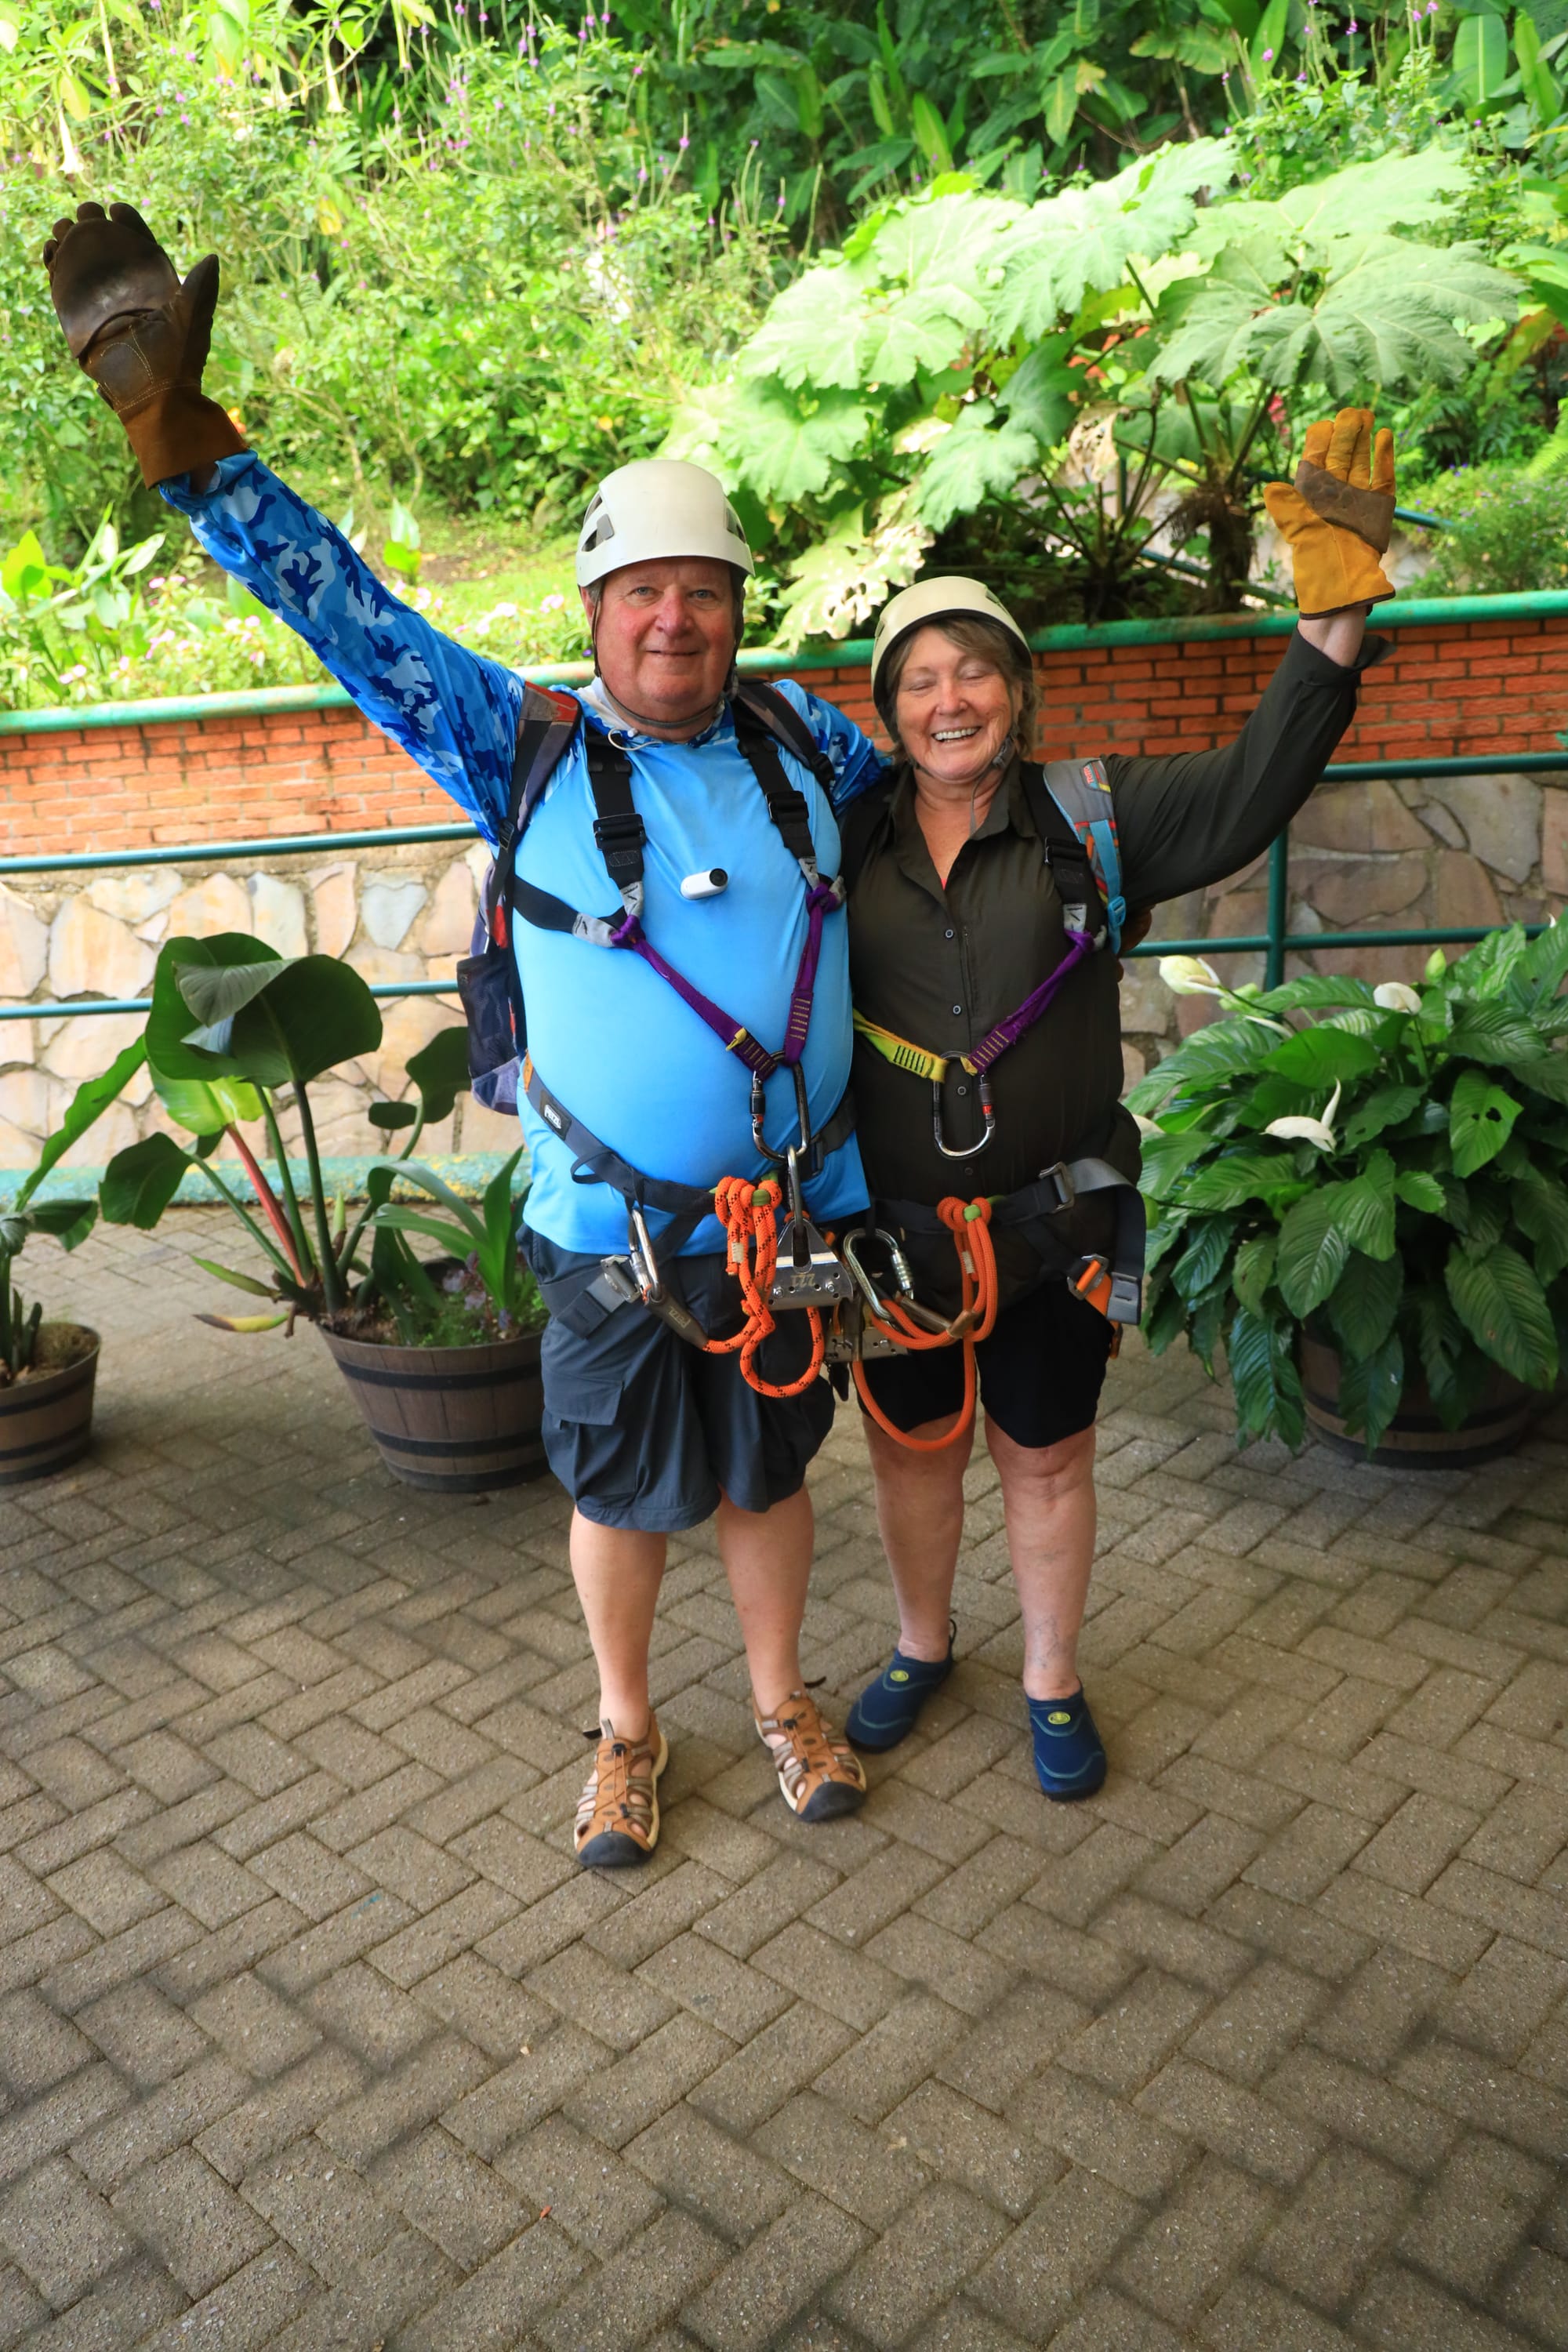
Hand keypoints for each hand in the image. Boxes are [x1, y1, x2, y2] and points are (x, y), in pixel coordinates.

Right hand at [42, 201, 243, 487]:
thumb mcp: (193, 319)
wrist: (154, 396)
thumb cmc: (179, 360)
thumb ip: (201, 288)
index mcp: (155, 286)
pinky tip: (51, 252)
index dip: (128, 223)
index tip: (117, 209)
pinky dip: (56, 268)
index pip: (139, 243)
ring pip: (82, 265)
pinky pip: (65, 288)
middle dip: (92, 228)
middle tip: (85, 216)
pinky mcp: (82, 321)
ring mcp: (103, 306)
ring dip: (69, 243)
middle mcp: (128, 293)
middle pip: (106, 249)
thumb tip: (213, 257)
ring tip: (63, 231)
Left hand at [1263, 407, 1395, 620]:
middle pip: (1340, 459)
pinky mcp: (1379, 510)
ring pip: (1361, 464)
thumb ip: (1290, 512)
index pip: (1315, 465)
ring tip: (1366, 416)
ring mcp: (1358, 502)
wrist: (1342, 596)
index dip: (1318, 445)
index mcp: (1312, 502)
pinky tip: (1384, 437)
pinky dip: (1384, 459)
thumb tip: (1271, 489)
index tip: (1322, 426)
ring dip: (1363, 441)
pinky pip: (1382, 479)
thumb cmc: (1318, 571)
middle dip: (1344, 436)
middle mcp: (1335, 498)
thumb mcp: (1302, 539)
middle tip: (1349, 412)